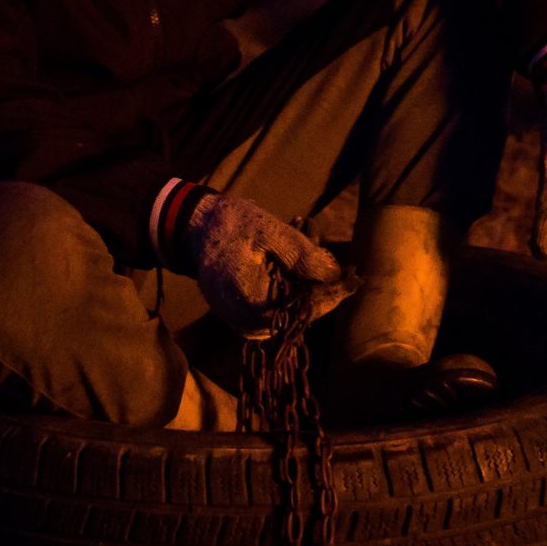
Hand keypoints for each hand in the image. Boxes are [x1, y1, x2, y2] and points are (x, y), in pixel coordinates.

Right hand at [183, 191, 350, 337]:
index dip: (329, 297)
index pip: (299, 312)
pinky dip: (292, 287)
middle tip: (342, 266)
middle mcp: (243, 320)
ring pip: (289, 313)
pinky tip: (298, 262)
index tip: (352, 279)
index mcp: (247, 302)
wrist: (194, 226)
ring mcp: (240, 320)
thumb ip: (302, 254)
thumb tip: (335, 275)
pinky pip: (276, 308)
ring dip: (307, 286)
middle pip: (297, 316)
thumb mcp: (269, 230)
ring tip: (316, 251)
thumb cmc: (230, 224)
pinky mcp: (242, 314)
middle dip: (320, 288)